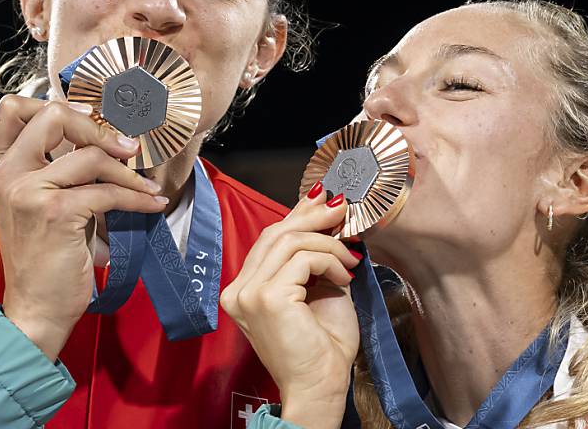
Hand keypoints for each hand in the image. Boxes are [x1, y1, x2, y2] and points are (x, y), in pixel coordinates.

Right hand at [0, 95, 167, 360]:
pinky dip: (137, 196)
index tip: (92, 119)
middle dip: (97, 126)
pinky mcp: (55, 212)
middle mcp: (6, 173)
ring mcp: (27, 190)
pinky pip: (107, 191)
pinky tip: (152, 204)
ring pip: (89, 154)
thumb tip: (105, 134)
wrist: (37, 307)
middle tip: (127, 148)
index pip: (14, 108)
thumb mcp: (42, 202)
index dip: (57, 104)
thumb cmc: (47, 255)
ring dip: (127, 171)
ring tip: (146, 186)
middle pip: (52, 115)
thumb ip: (58, 167)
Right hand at [221, 185, 359, 428]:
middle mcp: (237, 290)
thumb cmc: (321, 347)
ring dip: (327, 243)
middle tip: (342, 207)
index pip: (269, 239)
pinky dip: (329, 260)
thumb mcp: (316, 288)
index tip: (323, 199)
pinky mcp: (266, 297)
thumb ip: (311, 257)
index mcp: (244, 289)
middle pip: (275, 233)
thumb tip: (325, 213)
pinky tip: (344, 275)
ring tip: (349, 257)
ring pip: (290, 241)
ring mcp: (248, 294)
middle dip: (312, 216)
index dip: (296, 214)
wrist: (320, 388)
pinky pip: (303, 259)